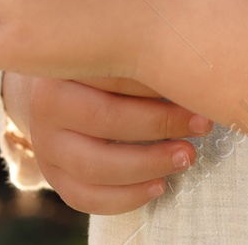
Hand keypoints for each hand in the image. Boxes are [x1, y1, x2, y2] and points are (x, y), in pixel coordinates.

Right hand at [7, 72, 212, 214]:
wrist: (59, 88)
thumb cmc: (102, 65)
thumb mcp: (116, 49)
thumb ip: (146, 54)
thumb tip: (199, 65)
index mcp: (63, 64)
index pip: (113, 72)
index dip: (158, 81)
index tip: (199, 84)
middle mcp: (45, 104)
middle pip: (105, 119)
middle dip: (161, 124)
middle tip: (202, 124)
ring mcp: (45, 144)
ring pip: (94, 165)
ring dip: (148, 163)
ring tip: (186, 156)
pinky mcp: (53, 175)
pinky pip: (86, 197)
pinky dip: (127, 196)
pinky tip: (160, 185)